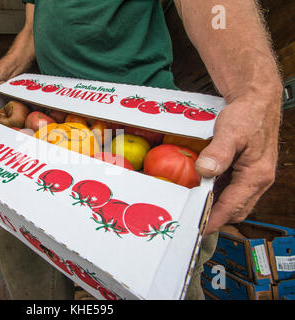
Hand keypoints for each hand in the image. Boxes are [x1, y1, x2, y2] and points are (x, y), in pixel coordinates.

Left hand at [195, 93, 281, 233]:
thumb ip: (218, 153)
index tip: (199, 228)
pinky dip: (218, 194)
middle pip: (235, 210)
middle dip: (215, 218)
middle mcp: (258, 180)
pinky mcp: (247, 172)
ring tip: (194, 207)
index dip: (214, 220)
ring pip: (234, 202)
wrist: (257, 101)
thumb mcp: (230, 132)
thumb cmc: (247, 115)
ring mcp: (253, 177)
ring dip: (216, 206)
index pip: (233, 207)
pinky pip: (232, 190)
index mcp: (256, 176)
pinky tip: (203, 189)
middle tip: (192, 220)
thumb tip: (205, 170)